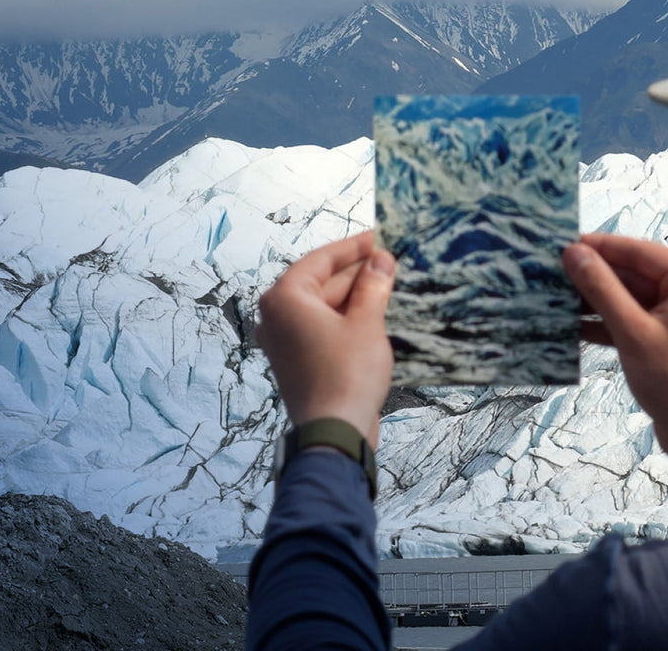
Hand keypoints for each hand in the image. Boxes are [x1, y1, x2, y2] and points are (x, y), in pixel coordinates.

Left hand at [255, 232, 398, 443]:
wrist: (335, 431)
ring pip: (323, 306)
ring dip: (354, 296)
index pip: (321, 259)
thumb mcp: (366, 323)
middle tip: (391, 260)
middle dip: (356, 272)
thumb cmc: (346, 376)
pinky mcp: (296, 359)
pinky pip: (322, 327)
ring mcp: (283, 340)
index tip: (379, 236)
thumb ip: (372, 286)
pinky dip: (345, 318)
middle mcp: (275, 316)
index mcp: (283, 298)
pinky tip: (375, 312)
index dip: (353, 247)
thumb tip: (381, 260)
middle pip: (321, 282)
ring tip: (390, 283)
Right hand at [562, 232, 667, 482]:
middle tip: (551, 271)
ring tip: (554, 296)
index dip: (600, 247)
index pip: (640, 252)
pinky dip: (608, 323)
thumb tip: (573, 252)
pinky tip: (572, 325)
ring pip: (632, 299)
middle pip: (636, 275)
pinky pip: (636, 320)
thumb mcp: (632, 331)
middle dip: (594, 276)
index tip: (562, 243)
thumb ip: (601, 288)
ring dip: (596, 301)